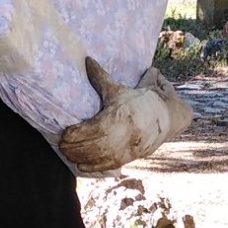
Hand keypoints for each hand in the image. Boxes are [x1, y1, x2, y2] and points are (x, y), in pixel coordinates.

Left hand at [58, 57, 193, 173]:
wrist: (166, 116)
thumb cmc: (139, 101)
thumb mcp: (118, 89)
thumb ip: (100, 77)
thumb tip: (87, 60)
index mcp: (119, 116)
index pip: (93, 129)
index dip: (76, 134)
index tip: (64, 134)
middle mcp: (123, 134)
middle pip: (93, 145)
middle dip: (74, 147)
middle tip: (61, 146)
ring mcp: (128, 147)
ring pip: (100, 157)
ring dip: (81, 158)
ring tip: (68, 155)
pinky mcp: (130, 156)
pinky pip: (109, 165)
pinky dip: (93, 167)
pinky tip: (80, 166)